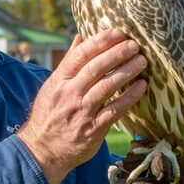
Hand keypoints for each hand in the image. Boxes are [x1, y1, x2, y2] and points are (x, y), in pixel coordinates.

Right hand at [17, 29, 146, 183]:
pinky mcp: (94, 129)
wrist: (42, 150)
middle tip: (134, 45)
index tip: (117, 32)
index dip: (99, 41)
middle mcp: (70, 94)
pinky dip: (130, 97)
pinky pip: (115, 110)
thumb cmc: (49, 115)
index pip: (80, 55)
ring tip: (141, 61)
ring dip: (126, 72)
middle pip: (96, 68)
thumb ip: (68, 62)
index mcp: (59, 81)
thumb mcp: (52, 86)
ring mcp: (82, 111)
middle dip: (117, 53)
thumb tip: (80, 37)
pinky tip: (141, 86)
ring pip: (107, 87)